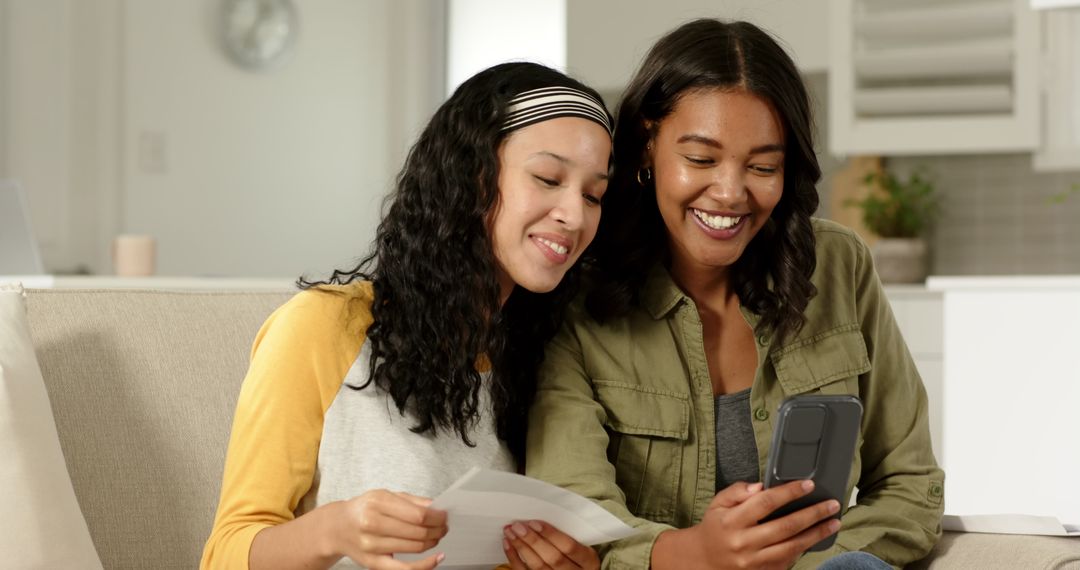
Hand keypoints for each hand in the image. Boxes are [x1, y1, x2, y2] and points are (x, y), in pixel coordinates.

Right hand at [332, 489, 448, 569]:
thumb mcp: (383, 496)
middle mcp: (372, 524)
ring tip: (437, 536)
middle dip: (437, 529)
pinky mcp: (373, 563)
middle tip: (444, 527)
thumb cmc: (363, 510)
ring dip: (432, 542)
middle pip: (417, 531)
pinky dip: (425, 566)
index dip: (437, 517)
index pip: (417, 514)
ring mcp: (372, 545)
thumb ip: (410, 500)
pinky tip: (437, 559)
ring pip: (414, 547)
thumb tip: (435, 506)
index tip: (444, 516)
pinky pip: (404, 569)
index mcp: (377, 503)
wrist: (337, 528)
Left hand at [503, 520, 599, 569]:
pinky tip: (508, 544)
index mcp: (588, 561)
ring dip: (521, 547)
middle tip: (518, 526)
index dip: (551, 535)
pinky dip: (514, 559)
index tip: (534, 523)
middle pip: (553, 557)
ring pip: (538, 566)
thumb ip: (569, 533)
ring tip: (510, 531)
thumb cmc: (577, 554)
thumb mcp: (583, 544)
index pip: (569, 547)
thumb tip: (542, 516)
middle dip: (533, 540)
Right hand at [654, 480, 839, 569]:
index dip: (789, 492)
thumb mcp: (718, 503)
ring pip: (792, 547)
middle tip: (832, 505)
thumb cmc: (715, 527)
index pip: (765, 502)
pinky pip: (788, 561)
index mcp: (732, 521)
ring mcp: (753, 562)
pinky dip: (804, 549)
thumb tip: (761, 486)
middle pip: (785, 526)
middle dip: (813, 514)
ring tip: (833, 523)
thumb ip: (737, 491)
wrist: (704, 560)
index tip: (808, 485)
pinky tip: (815, 538)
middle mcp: (743, 543)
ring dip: (816, 534)